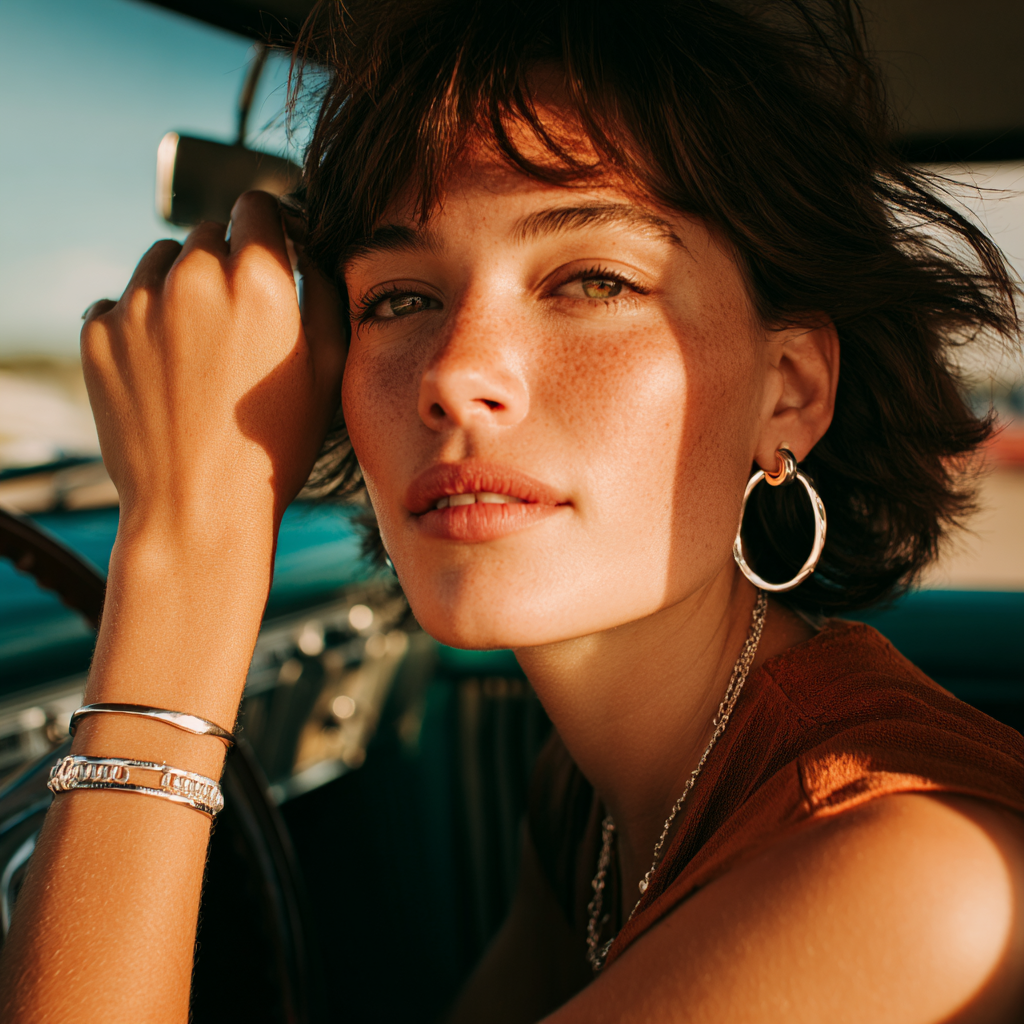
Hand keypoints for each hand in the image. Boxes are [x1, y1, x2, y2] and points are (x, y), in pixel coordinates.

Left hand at [81, 191, 344, 548]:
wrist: (198, 507)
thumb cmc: (275, 445)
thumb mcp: (328, 371)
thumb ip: (323, 294)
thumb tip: (307, 250)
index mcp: (258, 282)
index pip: (255, 204)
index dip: (267, 221)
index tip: (269, 243)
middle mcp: (194, 280)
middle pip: (208, 232)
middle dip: (226, 260)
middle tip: (239, 316)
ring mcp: (138, 305)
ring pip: (160, 262)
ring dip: (181, 285)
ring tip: (199, 345)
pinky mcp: (98, 335)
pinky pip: (119, 302)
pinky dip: (140, 320)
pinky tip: (164, 366)